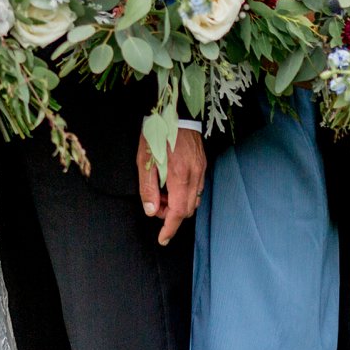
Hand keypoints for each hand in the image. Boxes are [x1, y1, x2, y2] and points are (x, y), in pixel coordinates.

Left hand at [136, 127, 206, 246]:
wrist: (175, 110)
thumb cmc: (157, 132)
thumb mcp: (145, 160)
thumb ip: (148, 188)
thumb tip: (152, 211)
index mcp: (180, 174)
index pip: (179, 212)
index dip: (170, 228)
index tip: (163, 239)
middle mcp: (195, 174)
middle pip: (188, 209)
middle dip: (172, 214)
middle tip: (156, 203)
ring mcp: (202, 169)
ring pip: (194, 200)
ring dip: (178, 204)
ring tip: (162, 192)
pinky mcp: (203, 164)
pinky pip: (197, 188)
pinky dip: (185, 193)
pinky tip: (172, 183)